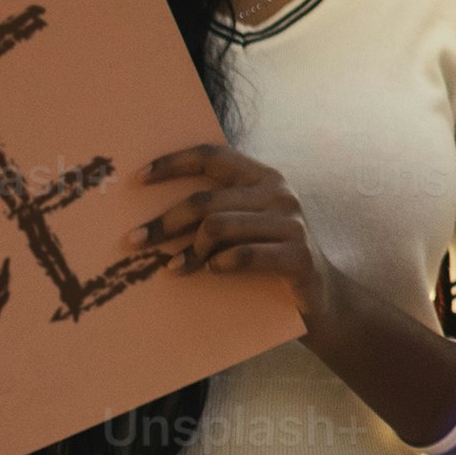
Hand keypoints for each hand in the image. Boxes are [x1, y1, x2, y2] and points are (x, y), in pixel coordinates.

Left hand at [136, 144, 348, 313]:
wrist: (321, 297)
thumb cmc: (270, 257)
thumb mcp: (246, 224)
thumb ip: (217, 210)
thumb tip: (154, 215)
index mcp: (264, 177)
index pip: (213, 156)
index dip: (174, 163)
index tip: (138, 179)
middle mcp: (280, 193)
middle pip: (206, 201)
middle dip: (164, 223)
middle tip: (134, 242)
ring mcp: (292, 223)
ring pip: (217, 227)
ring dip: (189, 250)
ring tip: (173, 267)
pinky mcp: (297, 255)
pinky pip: (240, 256)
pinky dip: (217, 265)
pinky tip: (210, 271)